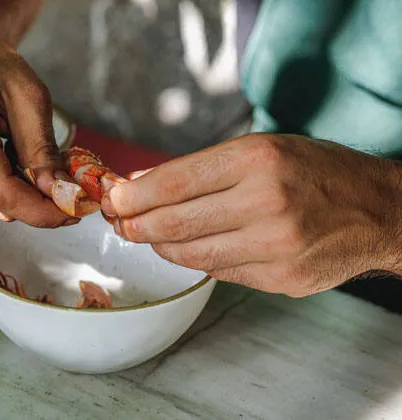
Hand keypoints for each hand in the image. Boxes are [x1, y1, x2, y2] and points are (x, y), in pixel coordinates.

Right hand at [0, 1, 75, 226]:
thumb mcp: (29, 96)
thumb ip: (43, 149)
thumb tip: (59, 193)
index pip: (1, 194)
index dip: (41, 211)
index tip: (74, 211)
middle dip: (36, 202)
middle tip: (64, 184)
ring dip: (19, 194)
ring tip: (30, 160)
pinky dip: (2, 187)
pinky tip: (7, 160)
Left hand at [102, 134, 401, 296]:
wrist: (379, 210)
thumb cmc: (315, 171)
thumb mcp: (261, 150)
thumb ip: (199, 170)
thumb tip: (140, 186)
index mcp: (258, 160)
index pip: (174, 182)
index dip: (134, 196)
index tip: (113, 200)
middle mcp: (266, 202)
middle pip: (175, 225)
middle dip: (137, 226)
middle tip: (121, 224)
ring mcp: (275, 247)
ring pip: (191, 255)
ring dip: (161, 247)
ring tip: (152, 236)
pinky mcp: (281, 279)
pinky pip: (219, 271)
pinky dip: (198, 259)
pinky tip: (194, 247)